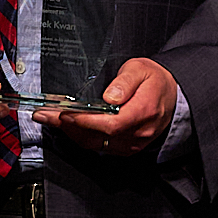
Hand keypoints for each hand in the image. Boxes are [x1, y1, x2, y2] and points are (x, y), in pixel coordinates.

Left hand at [38, 57, 177, 156]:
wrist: (172, 95)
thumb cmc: (155, 82)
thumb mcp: (141, 70)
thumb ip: (125, 82)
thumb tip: (110, 96)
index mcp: (143, 112)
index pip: (110, 124)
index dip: (85, 121)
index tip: (64, 113)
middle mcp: (138, 133)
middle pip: (97, 136)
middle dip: (67, 126)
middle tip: (45, 114)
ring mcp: (132, 144)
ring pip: (95, 144)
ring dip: (70, 132)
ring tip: (50, 119)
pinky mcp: (126, 147)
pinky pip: (99, 146)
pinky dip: (81, 136)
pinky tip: (68, 126)